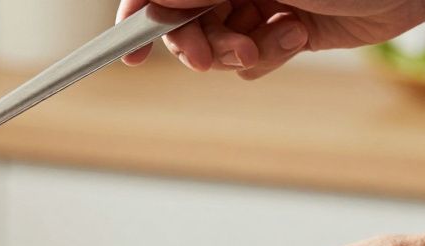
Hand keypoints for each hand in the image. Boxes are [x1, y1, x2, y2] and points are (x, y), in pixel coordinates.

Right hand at [117, 1, 424, 78]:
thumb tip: (155, 2)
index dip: (139, 16)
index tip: (129, 50)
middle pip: (185, 22)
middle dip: (198, 44)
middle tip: (211, 59)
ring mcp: (258, 2)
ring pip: (217, 46)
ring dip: (239, 52)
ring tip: (274, 39)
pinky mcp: (281, 29)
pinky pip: (250, 60)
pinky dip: (268, 56)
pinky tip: (296, 36)